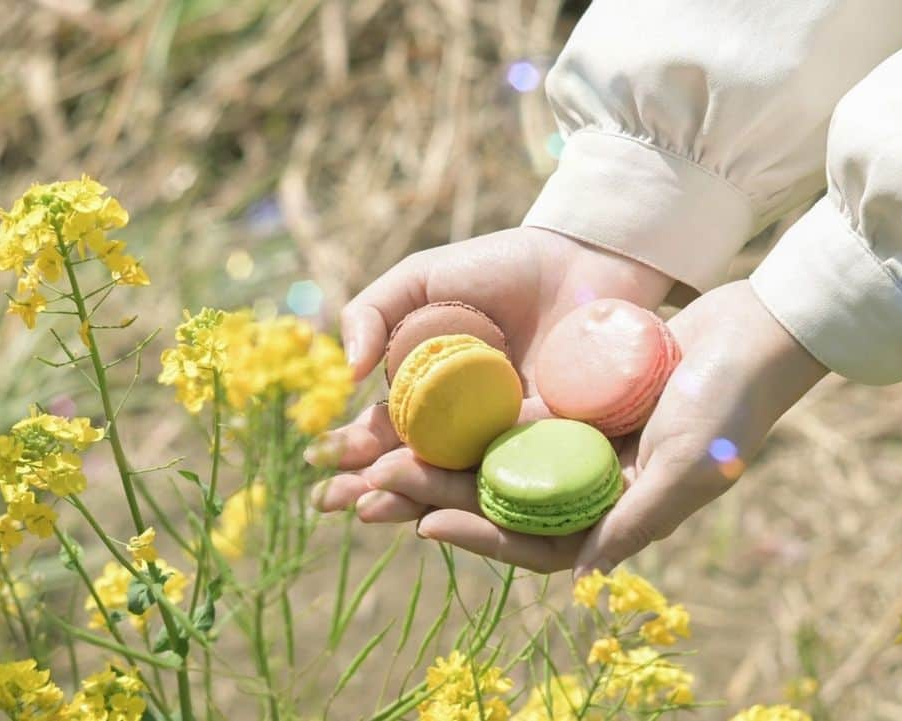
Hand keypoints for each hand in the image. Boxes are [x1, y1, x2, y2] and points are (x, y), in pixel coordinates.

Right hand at [307, 227, 672, 519]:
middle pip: (413, 468)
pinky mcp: (553, 447)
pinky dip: (479, 495)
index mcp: (429, 394)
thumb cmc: (501, 266)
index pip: (384, 432)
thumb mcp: (422, 279)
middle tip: (334, 501)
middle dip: (371, 485)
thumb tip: (345, 370)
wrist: (583, 260)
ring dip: (412, 499)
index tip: (318, 463)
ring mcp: (506, 441)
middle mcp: (464, 427)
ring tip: (375, 507)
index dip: (350, 449)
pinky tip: (442, 504)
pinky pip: (513, 476)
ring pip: (456, 483)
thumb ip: (373, 313)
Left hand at [318, 279, 827, 576]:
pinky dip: (479, 417)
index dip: (485, 540)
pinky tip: (436, 406)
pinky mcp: (581, 406)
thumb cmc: (730, 404)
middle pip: (510, 504)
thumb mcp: (688, 468)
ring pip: (504, 462)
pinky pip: (519, 418)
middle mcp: (598, 487)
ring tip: (393, 449)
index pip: (543, 545)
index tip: (429, 521)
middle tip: (386, 482)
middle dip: (448, 495)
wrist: (753, 334)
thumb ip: (636, 521)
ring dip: (452, 458)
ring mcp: (587, 445)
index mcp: (623, 515)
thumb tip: (582, 573)